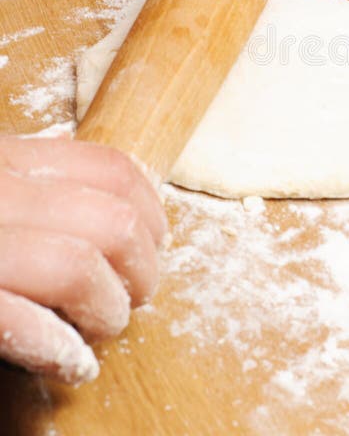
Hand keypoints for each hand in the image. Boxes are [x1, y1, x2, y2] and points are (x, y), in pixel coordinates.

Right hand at [0, 136, 166, 383]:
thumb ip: (32, 183)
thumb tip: (117, 210)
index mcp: (3, 159)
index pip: (112, 170)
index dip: (153, 210)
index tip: (158, 242)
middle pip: (112, 221)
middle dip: (144, 267)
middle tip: (138, 295)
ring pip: (77, 267)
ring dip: (108, 309)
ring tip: (104, 330)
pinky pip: (18, 320)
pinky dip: (58, 348)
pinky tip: (69, 365)